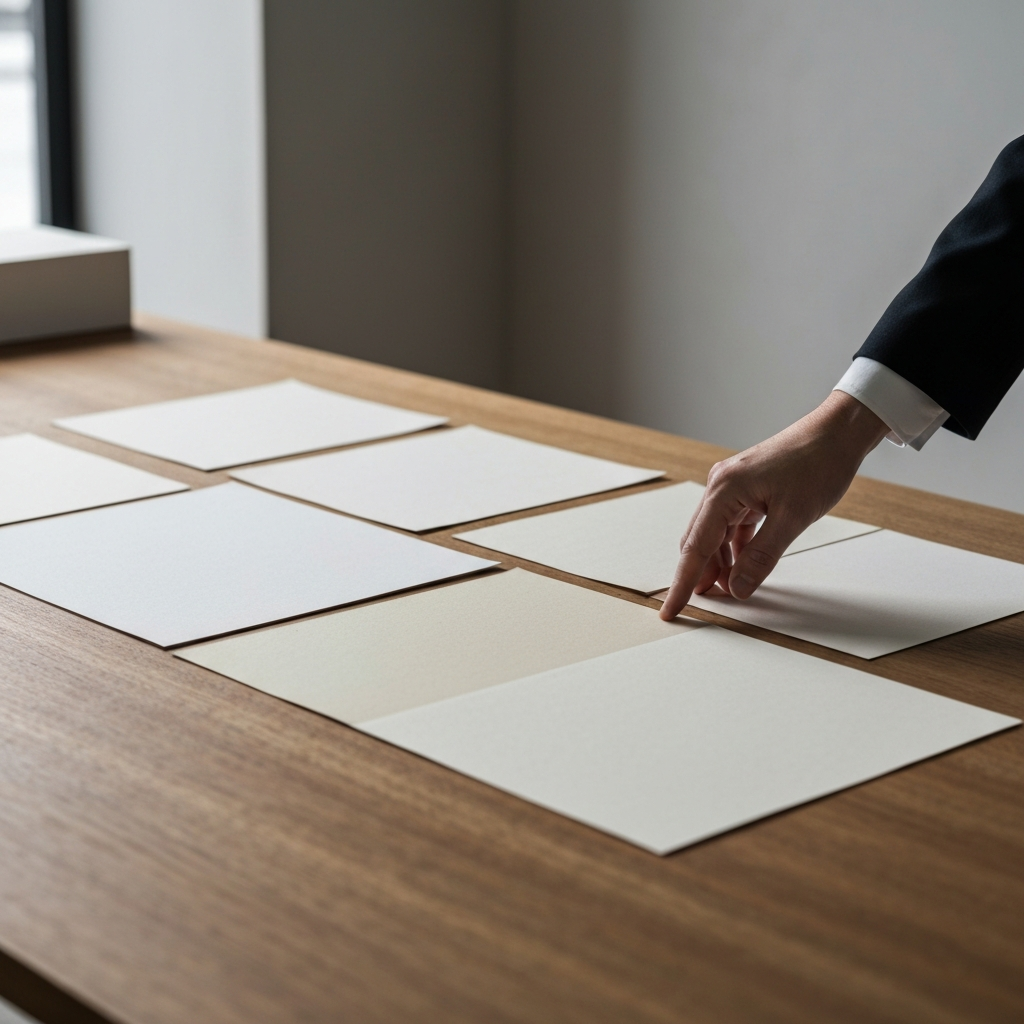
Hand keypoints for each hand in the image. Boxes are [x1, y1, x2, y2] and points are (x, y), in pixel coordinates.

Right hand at [659, 391, 889, 619]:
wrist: (838, 433)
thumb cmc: (818, 465)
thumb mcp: (792, 517)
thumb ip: (761, 556)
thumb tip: (737, 588)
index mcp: (724, 490)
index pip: (695, 547)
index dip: (683, 583)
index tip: (671, 610)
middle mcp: (720, 486)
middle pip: (699, 541)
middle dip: (698, 575)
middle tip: (702, 606)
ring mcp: (732, 486)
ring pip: (714, 535)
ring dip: (719, 563)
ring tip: (728, 590)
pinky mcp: (746, 488)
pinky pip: (730, 525)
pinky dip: (734, 548)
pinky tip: (741, 565)